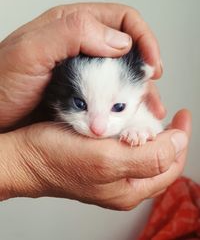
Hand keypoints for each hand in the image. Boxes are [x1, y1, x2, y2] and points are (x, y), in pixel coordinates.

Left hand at [0, 3, 162, 128]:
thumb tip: (120, 42)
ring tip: (150, 105)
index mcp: (73, 25)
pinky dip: (126, 101)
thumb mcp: (30, 51)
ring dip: (140, 86)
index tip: (151, 62)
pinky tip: (131, 111)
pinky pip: (113, 92)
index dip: (143, 38)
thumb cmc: (2, 84)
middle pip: (128, 47)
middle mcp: (83, 46)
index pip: (122, 21)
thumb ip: (73, 34)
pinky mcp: (85, 93)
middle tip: (153, 84)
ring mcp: (85, 71)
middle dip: (146, 64)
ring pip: (123, 72)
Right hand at [0, 109, 190, 209]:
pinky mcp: (100, 159)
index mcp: (129, 189)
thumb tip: (178, 143)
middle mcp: (123, 183)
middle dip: (167, 136)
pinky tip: (129, 118)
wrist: (26, 156)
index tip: (184, 116)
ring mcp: (111, 171)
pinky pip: (126, 145)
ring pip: (143, 151)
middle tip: (167, 115)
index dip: (181, 141)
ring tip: (150, 114)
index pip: (169, 166)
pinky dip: (133, 130)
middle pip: (159, 159)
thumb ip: (148, 157)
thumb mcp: (106, 161)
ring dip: (150, 131)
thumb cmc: (58, 159)